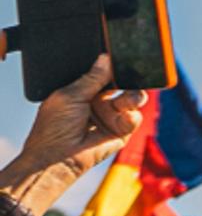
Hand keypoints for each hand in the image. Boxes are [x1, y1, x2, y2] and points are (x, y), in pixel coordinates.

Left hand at [10, 60, 142, 184]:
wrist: (57, 157)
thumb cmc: (53, 128)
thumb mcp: (69, 95)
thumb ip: (91, 77)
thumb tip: (106, 58)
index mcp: (82, 91)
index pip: (103, 74)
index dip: (113, 67)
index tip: (122, 60)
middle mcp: (97, 102)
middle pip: (122, 84)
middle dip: (128, 80)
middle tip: (130, 78)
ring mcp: (110, 116)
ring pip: (132, 98)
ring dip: (133, 97)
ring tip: (128, 101)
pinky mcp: (121, 131)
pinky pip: (135, 118)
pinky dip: (132, 116)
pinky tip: (125, 117)